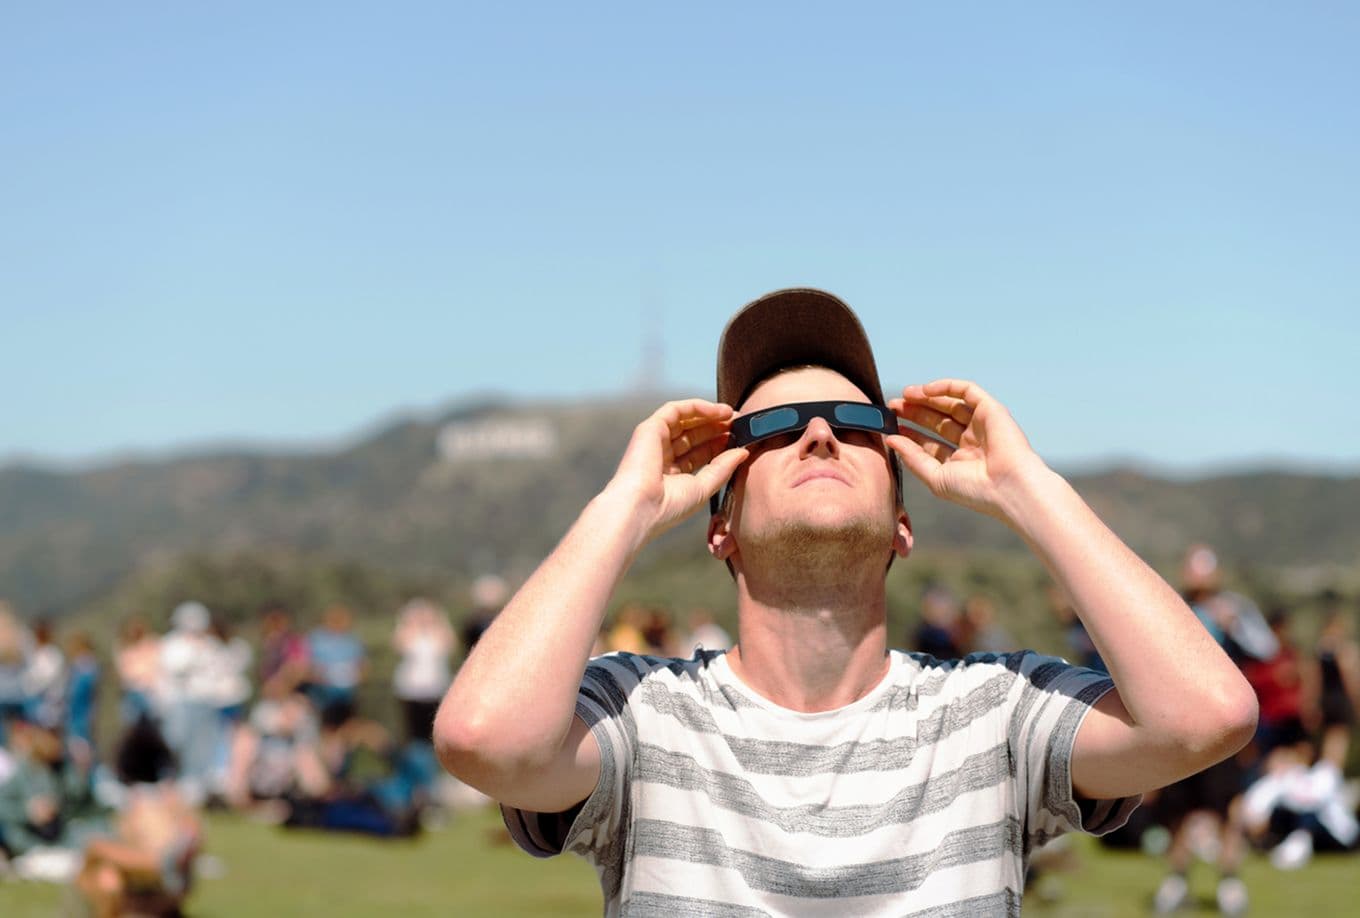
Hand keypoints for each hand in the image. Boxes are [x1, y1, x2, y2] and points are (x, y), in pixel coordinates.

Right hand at [604, 399, 748, 540]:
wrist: (641, 508)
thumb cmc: (668, 507)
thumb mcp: (704, 487)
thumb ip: (723, 468)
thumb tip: (743, 452)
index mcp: (672, 474)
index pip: (699, 453)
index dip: (720, 444)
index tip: (740, 439)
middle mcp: (662, 456)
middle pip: (694, 435)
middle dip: (717, 428)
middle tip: (739, 423)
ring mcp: (655, 441)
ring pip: (686, 420)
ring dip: (710, 415)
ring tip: (732, 415)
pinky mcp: (650, 428)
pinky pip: (676, 410)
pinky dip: (697, 407)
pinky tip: (718, 411)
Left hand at [887, 379, 1046, 521]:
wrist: (1008, 487)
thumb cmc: (974, 490)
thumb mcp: (935, 476)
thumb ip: (912, 457)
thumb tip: (890, 440)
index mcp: (961, 461)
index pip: (931, 442)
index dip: (910, 433)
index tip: (890, 427)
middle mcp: (972, 441)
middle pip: (938, 421)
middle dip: (915, 412)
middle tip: (893, 407)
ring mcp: (982, 425)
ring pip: (950, 404)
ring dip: (926, 398)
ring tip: (905, 396)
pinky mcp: (991, 409)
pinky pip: (966, 390)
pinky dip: (946, 387)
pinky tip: (924, 390)